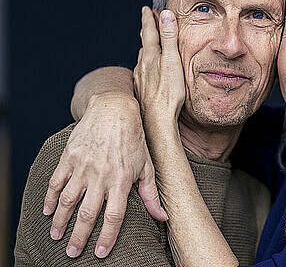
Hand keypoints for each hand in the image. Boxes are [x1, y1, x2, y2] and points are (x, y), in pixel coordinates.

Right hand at [43, 93, 167, 258]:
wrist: (114, 109)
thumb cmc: (134, 138)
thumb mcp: (147, 165)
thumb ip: (151, 193)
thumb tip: (163, 217)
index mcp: (122, 179)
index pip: (114, 216)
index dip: (107, 236)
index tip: (100, 252)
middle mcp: (102, 175)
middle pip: (88, 214)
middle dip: (79, 236)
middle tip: (73, 253)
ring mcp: (83, 166)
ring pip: (68, 201)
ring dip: (60, 221)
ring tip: (56, 236)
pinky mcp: (69, 156)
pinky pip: (56, 182)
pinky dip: (50, 198)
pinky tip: (48, 211)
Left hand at [133, 7, 184, 139]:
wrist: (157, 120)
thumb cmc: (169, 92)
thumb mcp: (173, 61)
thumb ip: (169, 37)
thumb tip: (165, 14)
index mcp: (150, 56)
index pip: (149, 32)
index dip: (149, 19)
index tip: (147, 9)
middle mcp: (142, 65)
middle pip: (144, 43)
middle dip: (147, 30)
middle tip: (148, 20)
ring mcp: (141, 78)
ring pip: (142, 58)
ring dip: (146, 48)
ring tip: (149, 43)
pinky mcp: (142, 90)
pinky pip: (143, 71)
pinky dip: (146, 64)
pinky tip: (148, 71)